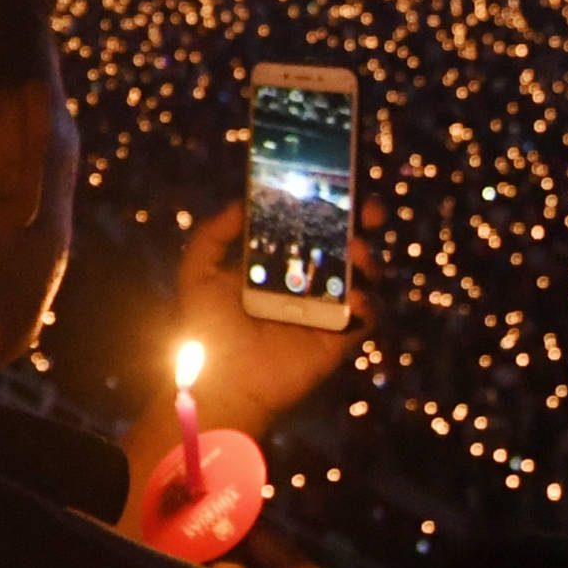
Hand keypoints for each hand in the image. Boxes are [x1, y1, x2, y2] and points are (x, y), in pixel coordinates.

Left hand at [166, 205, 370, 438]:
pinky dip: (369, 304)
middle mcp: (308, 281)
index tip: (337, 186)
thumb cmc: (209, 329)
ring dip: (368, 258)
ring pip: (364, 275)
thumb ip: (212, 235)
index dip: (327, 205)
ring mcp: (328, 309)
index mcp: (280, 262)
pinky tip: (355, 297)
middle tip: (366, 211)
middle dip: (363, 222)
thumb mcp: (198, 274)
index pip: (311, 225)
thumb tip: (241, 202)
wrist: (223, 381)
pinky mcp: (340, 337)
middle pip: (347, 243)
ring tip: (356, 252)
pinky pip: (368, 317)